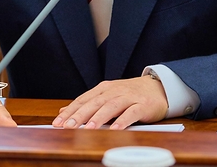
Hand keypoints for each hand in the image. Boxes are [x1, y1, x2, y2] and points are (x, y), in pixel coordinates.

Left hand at [52, 76, 167, 129]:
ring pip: (110, 106)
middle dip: (79, 115)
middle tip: (68, 126)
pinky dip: (122, 121)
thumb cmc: (130, 94)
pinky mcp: (142, 105)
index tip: (58, 122)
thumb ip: (86, 104)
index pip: (83, 100)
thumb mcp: (106, 97)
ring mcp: (128, 97)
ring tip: (88, 129)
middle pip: (93, 103)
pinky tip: (115, 129)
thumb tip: (64, 111)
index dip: (70, 111)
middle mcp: (114, 91)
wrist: (158, 87)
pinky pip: (131, 113)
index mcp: (103, 89)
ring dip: (99, 118)